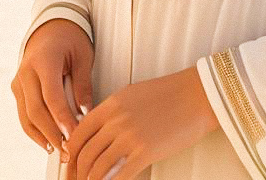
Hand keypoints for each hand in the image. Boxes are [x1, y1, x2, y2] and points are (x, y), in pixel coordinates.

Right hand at [11, 18, 94, 156]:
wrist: (50, 26)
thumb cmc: (70, 38)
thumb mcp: (83, 55)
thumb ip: (83, 84)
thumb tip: (86, 114)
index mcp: (43, 59)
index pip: (51, 96)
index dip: (62, 118)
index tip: (74, 136)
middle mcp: (26, 71)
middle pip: (36, 111)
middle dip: (53, 134)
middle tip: (70, 151)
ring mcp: (19, 81)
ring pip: (27, 117)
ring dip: (43, 137)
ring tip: (60, 151)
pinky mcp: (17, 89)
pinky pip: (24, 114)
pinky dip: (35, 130)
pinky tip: (48, 142)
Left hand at [63, 65, 219, 179]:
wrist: (196, 95)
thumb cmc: (168, 94)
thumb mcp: (133, 95)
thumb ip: (113, 113)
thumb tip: (99, 133)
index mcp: (111, 104)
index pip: (79, 132)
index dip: (71, 152)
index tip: (70, 163)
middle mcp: (116, 119)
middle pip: (85, 152)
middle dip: (77, 172)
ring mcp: (130, 136)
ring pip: (97, 167)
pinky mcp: (146, 151)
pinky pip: (119, 176)